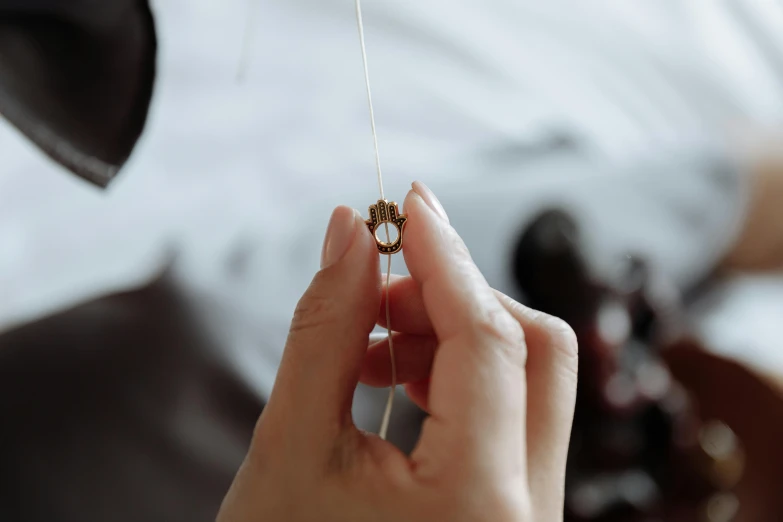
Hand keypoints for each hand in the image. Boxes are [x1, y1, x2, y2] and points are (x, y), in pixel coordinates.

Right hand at [216, 182, 577, 520]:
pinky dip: (454, 373)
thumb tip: (347, 233)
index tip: (406, 201)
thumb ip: (325, 332)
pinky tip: (391, 375)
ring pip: (526, 377)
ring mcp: (528, 513)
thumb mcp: (291, 448)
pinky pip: (508, 412)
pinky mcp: (511, 507)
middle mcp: (528, 513)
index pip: (487, 340)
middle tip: (378, 279)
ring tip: (369, 340)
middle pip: (533, 351)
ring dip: (452, 332)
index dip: (444, 256)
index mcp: (478, 506)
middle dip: (455, 295)